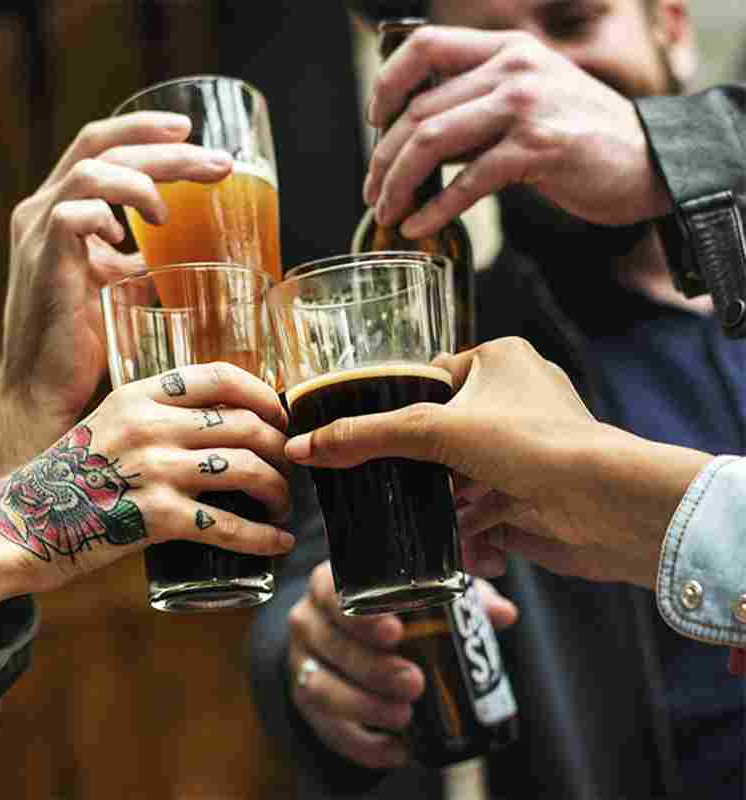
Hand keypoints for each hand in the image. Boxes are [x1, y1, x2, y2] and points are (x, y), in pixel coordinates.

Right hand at [0, 111, 232, 445]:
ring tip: (170, 212)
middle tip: (219, 162)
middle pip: (103, 147)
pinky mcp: (45, 262)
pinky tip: (131, 239)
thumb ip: (138, 260)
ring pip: (91, 171)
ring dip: (144, 180)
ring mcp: (40, 233)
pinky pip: (74, 216)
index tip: (191, 130)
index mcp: (62, 210)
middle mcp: (44, 210)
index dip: (143, 129)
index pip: (100, 145)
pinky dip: (109, 217)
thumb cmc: (81, 338)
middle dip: (167, 148)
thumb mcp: (117, 285)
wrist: (44, 386)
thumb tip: (180, 250)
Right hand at [0, 363, 292, 607]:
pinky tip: (279, 543)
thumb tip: (223, 421)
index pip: (221, 376)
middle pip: (247, 425)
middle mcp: (151, 425)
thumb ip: (158, 414)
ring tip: (282, 504)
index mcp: (141, 394)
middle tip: (288, 468)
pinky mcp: (155, 518)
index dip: (265, 394)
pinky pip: (228, 526)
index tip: (282, 416)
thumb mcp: (110, 421)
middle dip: (281, 450)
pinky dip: (263, 537)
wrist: (18, 523)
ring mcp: (155, 469)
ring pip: (247, 469)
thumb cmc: (69, 475)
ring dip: (279, 490)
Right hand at [285, 338, 711, 587]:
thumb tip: (304, 446)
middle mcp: (513, 402)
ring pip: (458, 480)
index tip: (365, 439)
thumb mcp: (438, 430)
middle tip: (387, 491)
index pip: (428, 378)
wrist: (613, 508)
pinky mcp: (529, 496)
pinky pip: (482, 513)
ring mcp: (522, 452)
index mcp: (498, 361)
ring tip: (431, 524)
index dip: (397, 409)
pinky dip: (470, 534)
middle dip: (418, 472)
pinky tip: (470, 548)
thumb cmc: (539, 445)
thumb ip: (367, 437)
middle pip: (439, 436)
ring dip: (444, 509)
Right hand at [286, 561, 515, 768]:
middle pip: (332, 642)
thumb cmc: (395, 609)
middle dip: (373, 666)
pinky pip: (326, 728)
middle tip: (414, 682)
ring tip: (406, 717)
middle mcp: (309, 618)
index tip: (397, 631)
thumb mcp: (427, 595)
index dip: (362, 613)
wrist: (353, 641)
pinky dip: (363, 744)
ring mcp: (301, 660)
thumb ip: (462, 597)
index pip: (336, 590)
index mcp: (332, 583)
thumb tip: (502, 614)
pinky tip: (398, 750)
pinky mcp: (305, 701)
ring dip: (364, 705)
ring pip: (321, 685)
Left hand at [364, 26, 670, 236]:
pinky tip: (419, 228)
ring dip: (398, 183)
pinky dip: (436, 209)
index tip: (374, 123)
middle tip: (371, 192)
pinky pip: (468, 181)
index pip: (424, 46)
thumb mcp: (525, 107)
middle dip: (383, 158)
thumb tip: (416, 144)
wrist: (648, 161)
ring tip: (386, 213)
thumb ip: (475, 113)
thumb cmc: (580, 140)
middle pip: (419, 109)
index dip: (387, 84)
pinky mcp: (538, 147)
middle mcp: (512, 67)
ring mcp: (526, 105)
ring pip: (433, 140)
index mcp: (506, 49)